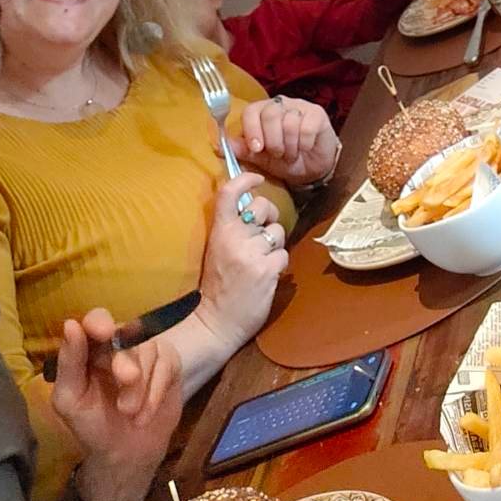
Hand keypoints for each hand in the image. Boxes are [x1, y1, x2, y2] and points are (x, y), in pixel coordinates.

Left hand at [51, 308, 183, 500]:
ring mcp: (147, 349)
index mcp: (91, 346)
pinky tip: (144, 415)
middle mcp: (120, 342)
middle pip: (127, 336)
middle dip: (125, 365)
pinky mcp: (169, 362)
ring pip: (148, 351)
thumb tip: (71, 324)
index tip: (104, 333)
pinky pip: (167, 365)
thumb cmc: (91, 423)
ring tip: (129, 414)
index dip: (100, 322)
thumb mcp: (70, 399)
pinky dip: (155, 394)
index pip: (97, 319)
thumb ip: (69, 363)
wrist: (126, 453)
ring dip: (139, 389)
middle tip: (123, 400)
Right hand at [195, 172, 289, 349]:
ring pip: (278, 232)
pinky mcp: (267, 270)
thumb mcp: (216, 250)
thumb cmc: (218, 285)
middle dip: (270, 215)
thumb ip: (232, 228)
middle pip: (264, 206)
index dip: (245, 179)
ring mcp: (252, 253)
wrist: (216, 322)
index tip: (257, 178)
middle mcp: (235, 238)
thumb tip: (251, 206)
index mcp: (219, 231)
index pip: (229, 193)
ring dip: (275, 244)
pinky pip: (284, 254)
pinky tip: (267, 275)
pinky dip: (279, 264)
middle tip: (264, 232)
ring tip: (262, 260)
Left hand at [234, 95, 340, 184]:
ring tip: (291, 154)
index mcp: (262, 112)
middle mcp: (280, 104)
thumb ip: (242, 150)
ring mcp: (300, 106)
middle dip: (273, 141)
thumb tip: (217, 146)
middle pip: (270, 114)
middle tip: (278, 155)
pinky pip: (307, 127)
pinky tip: (305, 148)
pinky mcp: (317, 114)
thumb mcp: (261, 159)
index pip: (251, 111)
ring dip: (289, 146)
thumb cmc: (284, 160)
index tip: (257, 148)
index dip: (252, 129)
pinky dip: (304, 143)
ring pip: (289, 122)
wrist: (312, 169)